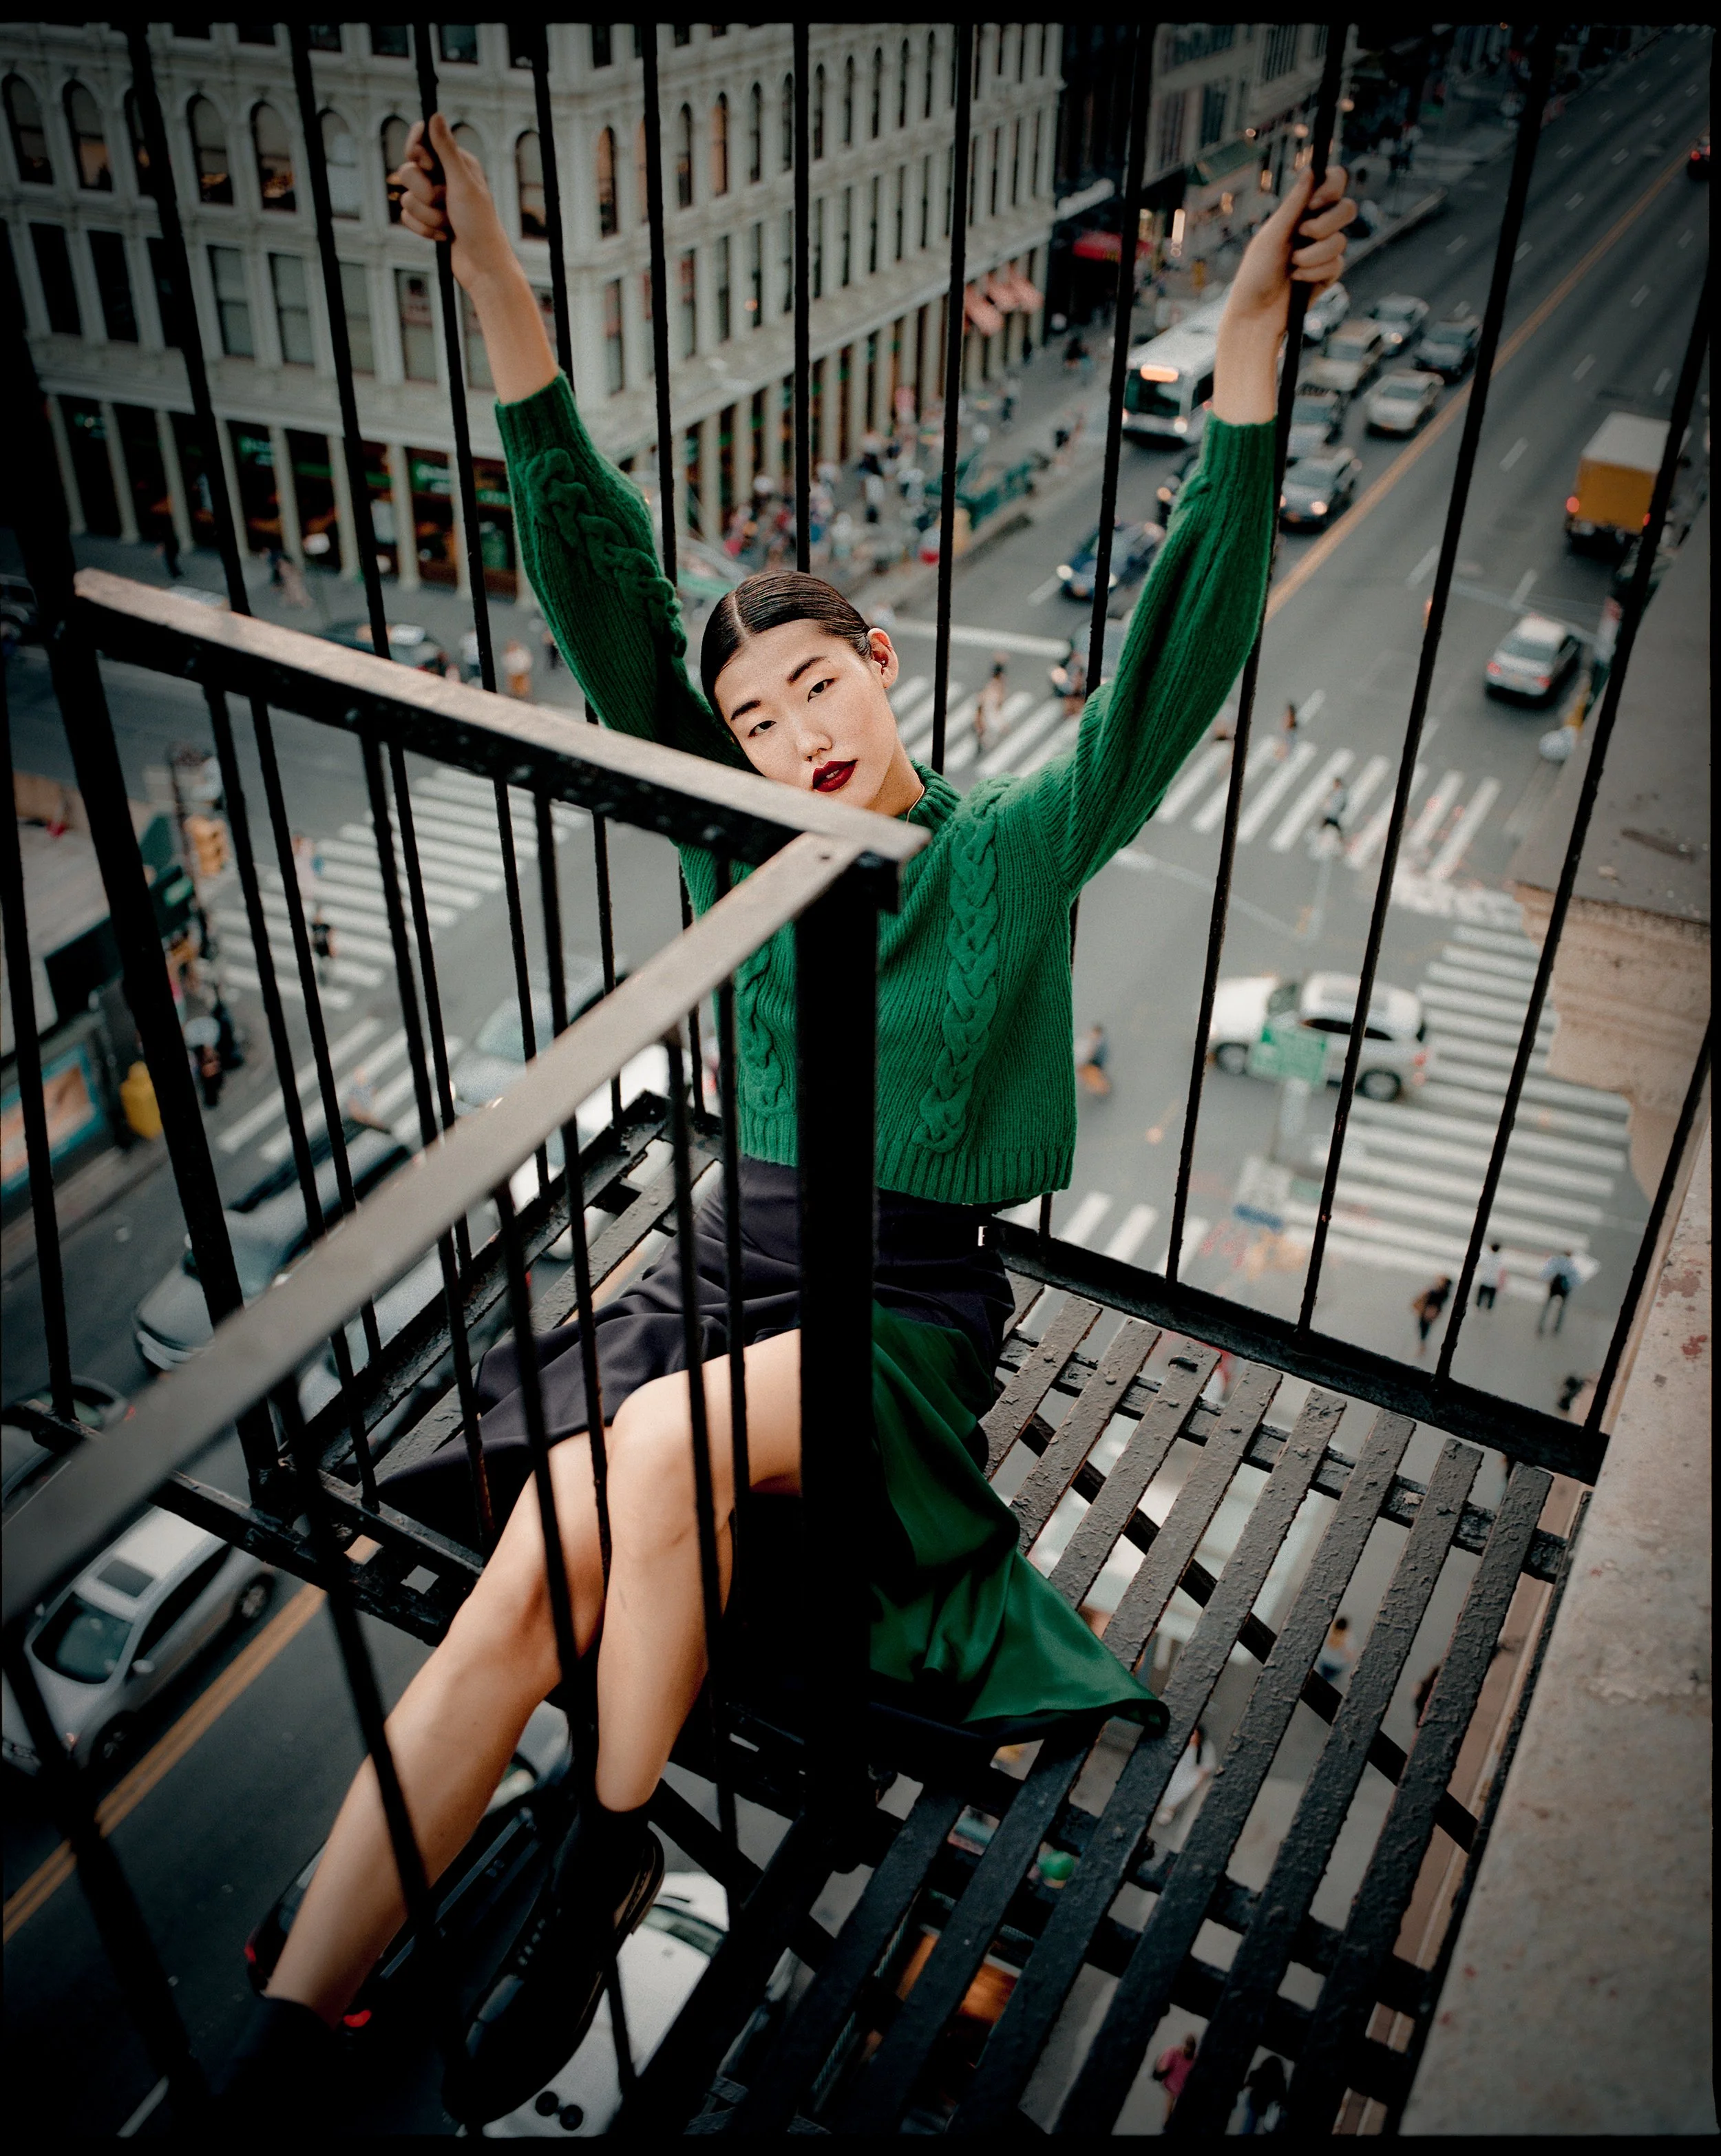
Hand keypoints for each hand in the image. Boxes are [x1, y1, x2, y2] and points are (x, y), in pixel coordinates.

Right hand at [392, 113, 514, 293]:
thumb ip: (446, 150)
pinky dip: (424, 230)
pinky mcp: (427, 220)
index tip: (425, 162)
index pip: (422, 140)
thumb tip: (435, 115)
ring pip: (407, 197)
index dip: (417, 150)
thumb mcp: (463, 184)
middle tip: (444, 203)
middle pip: (408, 170)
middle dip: (424, 192)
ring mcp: (435, 200)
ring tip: (449, 225)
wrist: (483, 267)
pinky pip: (407, 216)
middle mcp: (444, 178)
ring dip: (427, 216)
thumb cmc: (480, 225)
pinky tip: (444, 237)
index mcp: (457, 163)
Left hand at [1224, 161, 1356, 341]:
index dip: (1332, 186)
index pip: (1332, 183)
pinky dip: (1314, 273)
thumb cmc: (1256, 273)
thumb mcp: (1272, 235)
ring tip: (1292, 265)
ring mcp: (1324, 250)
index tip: (1315, 203)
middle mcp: (1316, 227)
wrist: (1256, 315)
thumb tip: (1311, 171)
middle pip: (1347, 209)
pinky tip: (1297, 280)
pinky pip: (1336, 264)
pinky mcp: (1328, 274)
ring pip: (1341, 241)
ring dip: (1314, 254)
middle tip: (1303, 234)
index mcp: (1301, 210)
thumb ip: (1294, 205)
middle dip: (1326, 223)